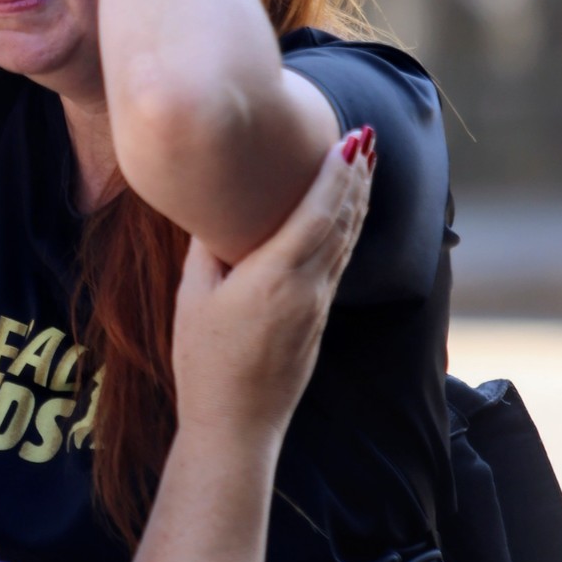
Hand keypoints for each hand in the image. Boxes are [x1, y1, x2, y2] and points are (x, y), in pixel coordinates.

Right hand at [170, 129, 373, 451]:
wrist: (236, 424)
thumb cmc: (205, 362)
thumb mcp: (193, 298)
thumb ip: (208, 250)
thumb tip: (215, 214)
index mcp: (275, 276)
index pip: (317, 213)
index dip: (336, 174)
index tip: (350, 140)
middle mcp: (306, 287)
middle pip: (342, 222)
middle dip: (356, 177)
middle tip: (367, 137)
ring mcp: (317, 306)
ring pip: (346, 242)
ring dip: (358, 201)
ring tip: (367, 166)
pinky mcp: (318, 320)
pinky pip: (339, 263)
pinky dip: (348, 231)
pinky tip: (348, 217)